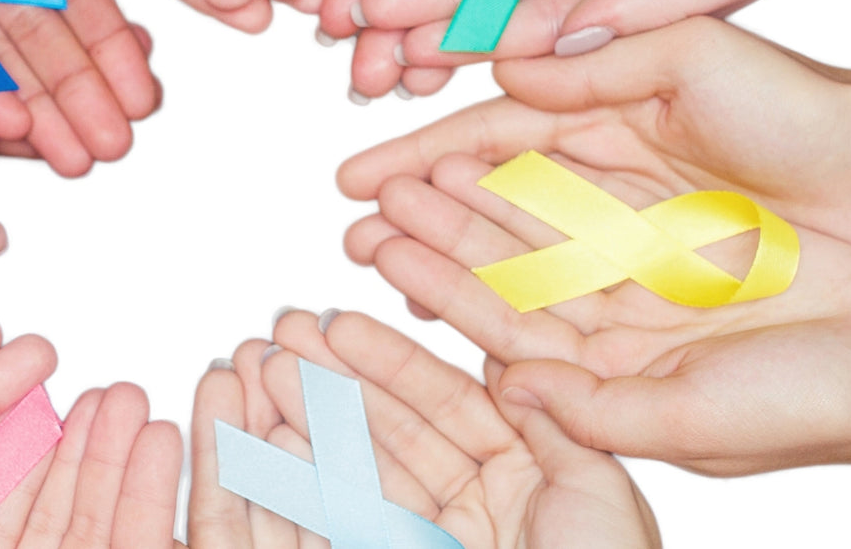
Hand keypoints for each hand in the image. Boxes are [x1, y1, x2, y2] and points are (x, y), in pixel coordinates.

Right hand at [188, 317, 659, 547]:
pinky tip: (254, 438)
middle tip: (282, 334)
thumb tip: (507, 357)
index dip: (391, 362)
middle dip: (330, 381)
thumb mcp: (597, 492)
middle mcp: (466, 512)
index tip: (339, 324)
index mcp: (519, 483)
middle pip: (386, 433)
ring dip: (296, 421)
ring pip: (348, 475)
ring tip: (253, 370)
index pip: (446, 406)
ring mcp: (420, 548)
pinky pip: (322, 530)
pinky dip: (284, 487)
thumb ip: (551, 419)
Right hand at [339, 18, 850, 253]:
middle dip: (414, 213)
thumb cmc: (796, 104)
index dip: (419, 153)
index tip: (359, 179)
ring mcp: (618, 221)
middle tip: (353, 237)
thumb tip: (506, 64)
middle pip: (484, 192)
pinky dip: (507, 297)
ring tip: (389, 274)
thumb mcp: (692, 57)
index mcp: (599, 101)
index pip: (488, 130)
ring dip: (449, 258)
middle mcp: (596, 163)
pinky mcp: (646, 271)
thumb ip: (599, 63)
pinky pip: (560, 287)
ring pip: (512, 243)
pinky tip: (464, 310)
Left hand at [342, 143, 850, 472]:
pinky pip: (605, 204)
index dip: (439, 288)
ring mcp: (647, 287)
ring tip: (427, 162)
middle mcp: (615, 335)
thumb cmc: (811, 408)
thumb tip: (509, 385)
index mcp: (604, 385)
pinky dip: (560, 180)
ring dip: (490, 200)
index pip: (501, 330)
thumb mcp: (690, 420)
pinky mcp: (685, 244)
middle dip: (443, 237)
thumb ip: (594, 408)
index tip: (381, 249)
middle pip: (510, 278)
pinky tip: (511, 150)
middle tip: (378, 196)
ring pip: (548, 235)